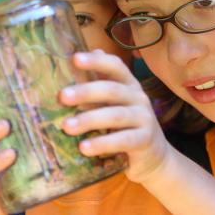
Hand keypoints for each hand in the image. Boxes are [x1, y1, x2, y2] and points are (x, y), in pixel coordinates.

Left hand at [58, 50, 174, 182]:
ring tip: (66, 127)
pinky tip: (84, 148)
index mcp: (128, 84)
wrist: (153, 156)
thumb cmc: (125, 126)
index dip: (96, 61)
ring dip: (89, 120)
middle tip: (62, 97)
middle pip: (111, 90)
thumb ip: (96, 84)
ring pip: (115, 115)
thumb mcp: (111, 104)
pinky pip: (123, 140)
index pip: (115, 66)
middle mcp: (138, 97)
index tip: (75, 59)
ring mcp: (144, 118)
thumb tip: (74, 58)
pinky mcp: (145, 139)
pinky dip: (103, 143)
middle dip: (85, 92)